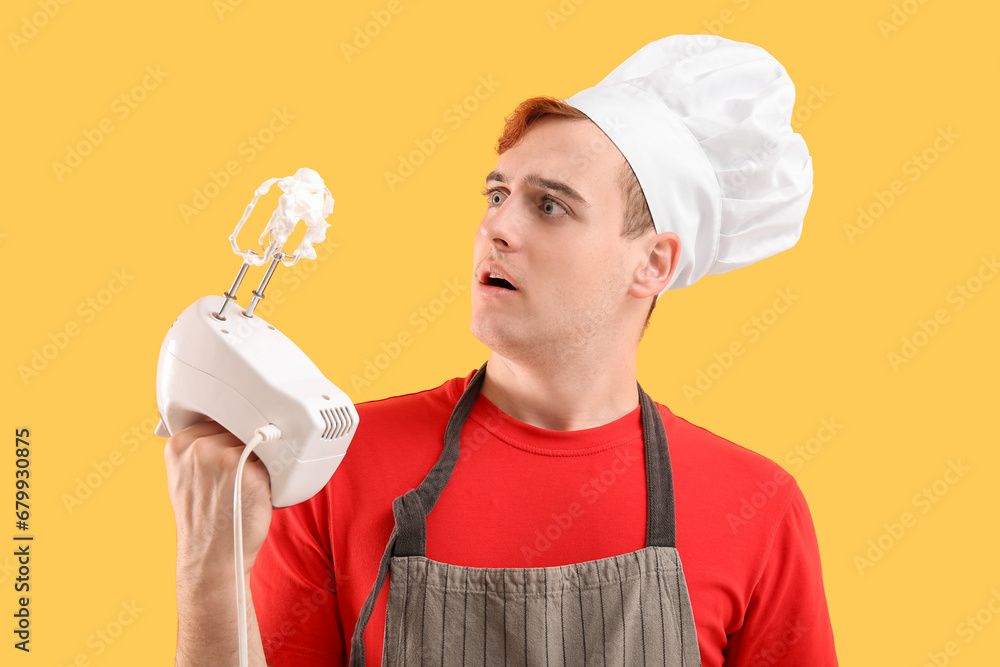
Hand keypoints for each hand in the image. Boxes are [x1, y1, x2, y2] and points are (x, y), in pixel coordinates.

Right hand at [163, 419, 272, 576]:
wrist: (213, 557)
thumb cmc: (206, 519)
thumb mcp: (187, 476)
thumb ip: (200, 448)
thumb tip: (228, 423)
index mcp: (179, 444)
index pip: (218, 418)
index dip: (229, 440)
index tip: (225, 463)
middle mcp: (198, 447)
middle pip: (239, 427)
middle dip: (244, 451)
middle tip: (233, 483)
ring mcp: (224, 457)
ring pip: (258, 443)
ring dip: (259, 462)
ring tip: (243, 490)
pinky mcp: (250, 471)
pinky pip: (273, 461)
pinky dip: (272, 477)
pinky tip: (256, 495)